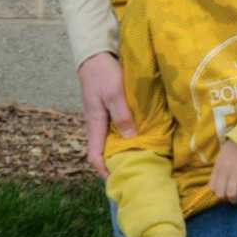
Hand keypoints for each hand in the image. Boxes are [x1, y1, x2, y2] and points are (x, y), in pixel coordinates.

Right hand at [78, 52, 135, 178]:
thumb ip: (122, 115)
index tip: (118, 179)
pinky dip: (126, 134)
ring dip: (123, 148)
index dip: (103, 171)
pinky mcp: (109, 109)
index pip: (94, 156)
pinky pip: (117, 128)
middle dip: (116, 163)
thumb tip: (130, 138)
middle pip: (103, 151)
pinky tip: (140, 134)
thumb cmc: (104, 74)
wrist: (96, 56)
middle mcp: (97, 124)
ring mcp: (102, 117)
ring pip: (111, 140)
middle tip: (136, 170)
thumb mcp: (114, 94)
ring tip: (142, 155)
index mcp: (94, 124)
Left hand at [209, 141, 236, 203]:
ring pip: (232, 194)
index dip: (220, 194)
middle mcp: (225, 170)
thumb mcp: (222, 158)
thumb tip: (219, 187)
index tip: (226, 192)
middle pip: (221, 194)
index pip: (213, 188)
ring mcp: (236, 171)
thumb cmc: (236, 149)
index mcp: (218, 167)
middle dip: (228, 199)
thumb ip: (220, 172)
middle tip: (235, 196)